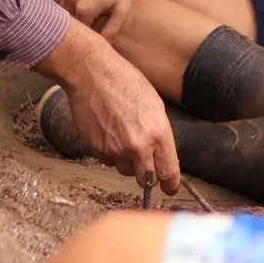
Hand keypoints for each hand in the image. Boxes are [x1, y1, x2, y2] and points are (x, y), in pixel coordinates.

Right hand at [38, 19, 179, 190]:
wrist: (92, 75)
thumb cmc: (126, 82)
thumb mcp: (154, 105)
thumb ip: (160, 134)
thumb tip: (162, 156)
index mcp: (158, 133)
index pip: (169, 172)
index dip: (171, 184)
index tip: (171, 188)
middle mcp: (138, 147)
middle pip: (147, 180)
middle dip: (149, 176)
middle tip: (148, 165)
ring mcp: (116, 151)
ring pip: (126, 171)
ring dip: (129, 162)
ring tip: (124, 136)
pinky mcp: (97, 151)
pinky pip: (109, 161)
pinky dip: (111, 154)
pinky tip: (110, 132)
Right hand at [56, 0, 147, 36]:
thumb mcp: (122, 8)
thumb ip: (111, 30)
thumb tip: (103, 47)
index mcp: (84, 9)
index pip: (80, 31)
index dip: (87, 33)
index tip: (94, 31)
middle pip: (69, 20)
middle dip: (78, 23)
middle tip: (89, 21)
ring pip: (61, 7)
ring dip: (69, 12)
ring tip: (82, 10)